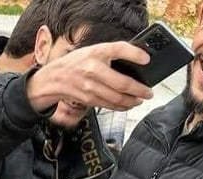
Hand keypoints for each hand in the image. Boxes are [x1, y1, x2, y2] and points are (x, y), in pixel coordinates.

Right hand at [27, 42, 152, 114]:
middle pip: (122, 83)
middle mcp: (93, 69)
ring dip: (132, 101)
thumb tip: (135, 62)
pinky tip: (128, 105)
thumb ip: (110, 54)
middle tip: (149, 92)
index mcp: (96, 52)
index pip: (119, 49)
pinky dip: (120, 106)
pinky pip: (108, 104)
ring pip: (117, 98)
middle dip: (139, 90)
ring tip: (140, 100)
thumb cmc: (76, 63)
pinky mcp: (88, 99)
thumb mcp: (93, 51)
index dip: (134, 54)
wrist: (54, 79)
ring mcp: (90, 86)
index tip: (146, 60)